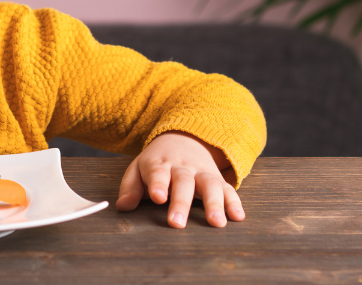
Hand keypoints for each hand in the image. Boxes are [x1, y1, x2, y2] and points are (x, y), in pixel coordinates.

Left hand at [114, 131, 243, 227]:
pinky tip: (238, 217)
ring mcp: (202, 173)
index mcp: (159, 164)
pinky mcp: (218, 179)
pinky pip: (228, 189)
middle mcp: (182, 168)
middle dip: (181, 202)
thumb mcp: (138, 169)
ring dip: (214, 204)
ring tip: (216, 223)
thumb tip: (122, 206)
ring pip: (209, 185)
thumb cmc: (156, 162)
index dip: (158, 184)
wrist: (183, 139)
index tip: (157, 197)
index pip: (157, 172)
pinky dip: (234, 202)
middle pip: (183, 183)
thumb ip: (130, 188)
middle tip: (177, 223)